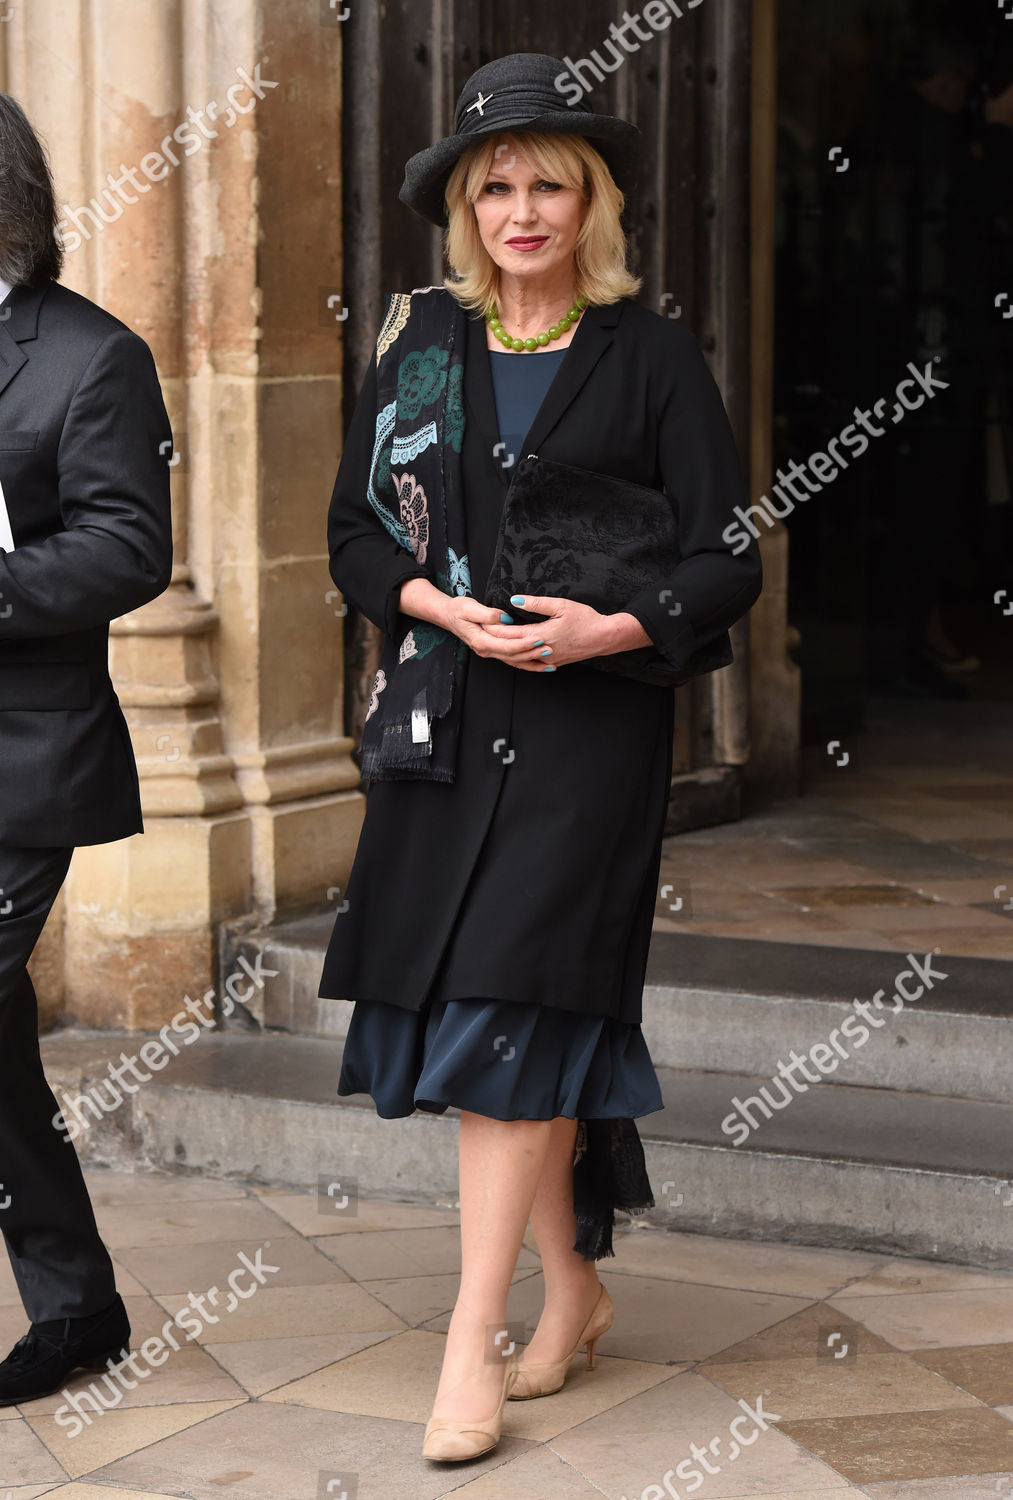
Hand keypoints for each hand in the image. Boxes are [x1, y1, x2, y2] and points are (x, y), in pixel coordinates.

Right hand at [441, 595, 553, 671]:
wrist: (447, 615)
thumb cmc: (457, 609)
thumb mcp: (469, 607)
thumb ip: (487, 614)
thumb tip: (504, 618)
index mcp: (480, 641)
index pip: (506, 646)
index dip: (523, 644)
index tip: (539, 638)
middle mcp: (485, 650)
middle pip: (513, 656)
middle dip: (532, 654)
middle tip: (550, 649)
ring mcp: (489, 652)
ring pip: (513, 661)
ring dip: (532, 662)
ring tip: (550, 661)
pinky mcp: (493, 650)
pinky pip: (511, 659)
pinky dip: (526, 663)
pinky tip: (538, 663)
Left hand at [481, 594, 650, 668]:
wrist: (604, 637)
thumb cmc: (585, 619)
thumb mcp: (561, 605)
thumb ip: (536, 603)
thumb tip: (514, 599)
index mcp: (542, 635)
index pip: (511, 634)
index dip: (495, 629)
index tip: (481, 623)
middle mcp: (542, 651)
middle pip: (511, 647)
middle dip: (495, 640)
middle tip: (480, 633)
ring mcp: (547, 660)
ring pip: (520, 659)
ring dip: (504, 651)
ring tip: (491, 643)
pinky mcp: (553, 663)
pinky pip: (530, 663)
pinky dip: (519, 659)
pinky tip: (512, 655)